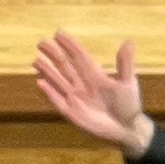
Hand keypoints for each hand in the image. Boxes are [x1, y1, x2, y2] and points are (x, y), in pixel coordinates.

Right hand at [32, 32, 153, 155]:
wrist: (127, 130)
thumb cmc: (129, 106)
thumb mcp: (128, 83)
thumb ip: (125, 64)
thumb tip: (128, 42)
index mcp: (95, 75)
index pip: (79, 56)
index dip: (70, 45)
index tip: (58, 33)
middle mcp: (83, 84)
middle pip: (65, 66)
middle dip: (53, 54)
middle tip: (41, 42)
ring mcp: (76, 98)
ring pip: (58, 81)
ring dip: (48, 71)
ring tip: (36, 60)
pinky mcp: (72, 113)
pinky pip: (57, 100)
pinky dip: (49, 92)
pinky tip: (40, 82)